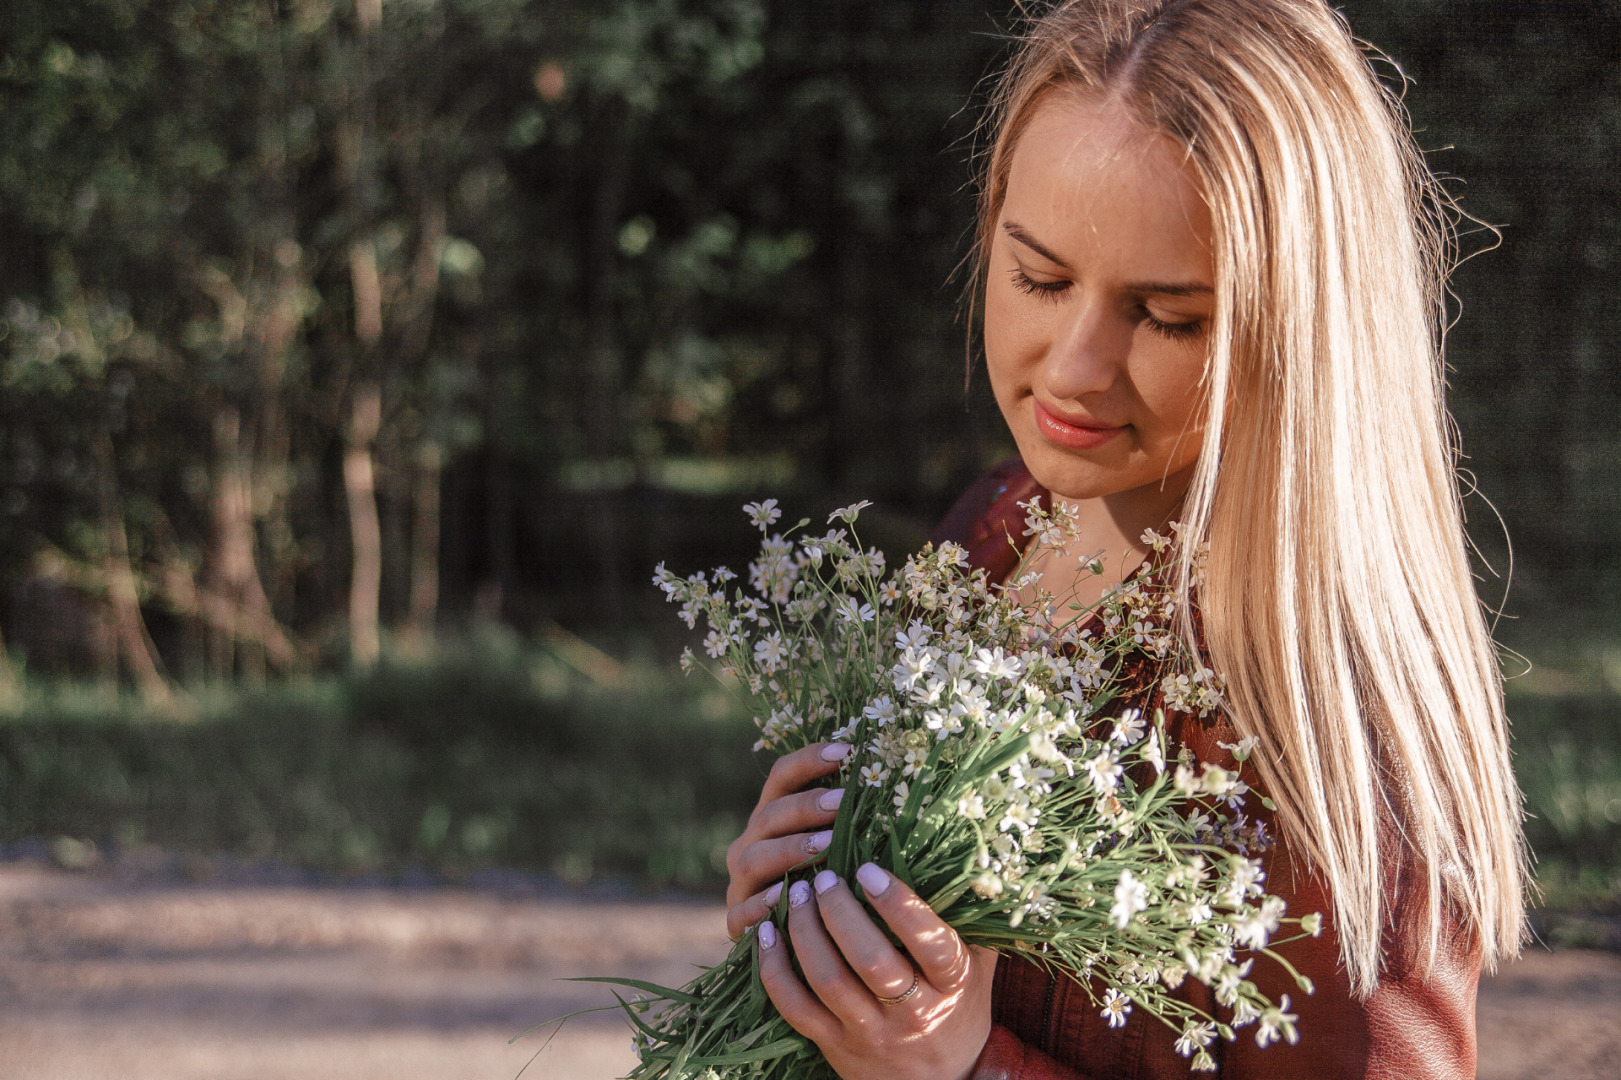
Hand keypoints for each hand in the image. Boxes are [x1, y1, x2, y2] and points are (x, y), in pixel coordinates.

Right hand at [724, 742, 851, 938]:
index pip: (783, 776)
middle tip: (842, 802)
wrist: (797, 948)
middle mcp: (752, 844)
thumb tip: (901, 790)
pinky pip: (742, 910)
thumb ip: (854, 824)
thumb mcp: (841, 850)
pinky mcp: (736, 921)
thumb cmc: (831, 887)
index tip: (847, 751)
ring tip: (826, 846)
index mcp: (773, 818)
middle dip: (806, 806)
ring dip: (789, 849)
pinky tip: (787, 897)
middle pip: (769, 814)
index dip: (810, 759)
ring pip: (753, 857)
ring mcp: (741, 882)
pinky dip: (762, 903)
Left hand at [758, 863, 994, 1079]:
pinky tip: (766, 933)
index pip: (929, 942)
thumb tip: (967, 852)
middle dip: (840, 912)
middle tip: (823, 877)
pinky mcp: (835, 1045)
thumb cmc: (960, 1003)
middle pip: (870, 960)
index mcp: (952, 984)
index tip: (867, 869)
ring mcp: (870, 1031)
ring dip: (805, 931)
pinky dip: (774, 969)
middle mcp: (913, 1013)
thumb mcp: (979, 963)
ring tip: (797, 892)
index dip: (898, 904)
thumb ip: (972, 915)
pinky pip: (795, 1008)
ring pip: (828, 981)